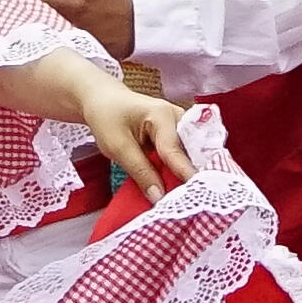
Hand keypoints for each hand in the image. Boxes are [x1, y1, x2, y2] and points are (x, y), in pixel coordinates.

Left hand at [70, 78, 202, 202]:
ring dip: (190, 175)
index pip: (175, 151)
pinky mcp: (179, 136)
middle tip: (198, 201)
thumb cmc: (107, 118)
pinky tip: (183, 188)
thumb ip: (140, 172)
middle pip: (191, 152)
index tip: (192, 198)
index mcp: (163, 115)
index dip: (183, 176)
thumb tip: (159, 198)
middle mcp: (179, 118)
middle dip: (194, 176)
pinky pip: (184, 156)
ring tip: (194, 199)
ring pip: (191, 155)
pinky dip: (182, 171)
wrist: (103, 101)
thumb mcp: (117, 147)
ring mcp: (182, 126)